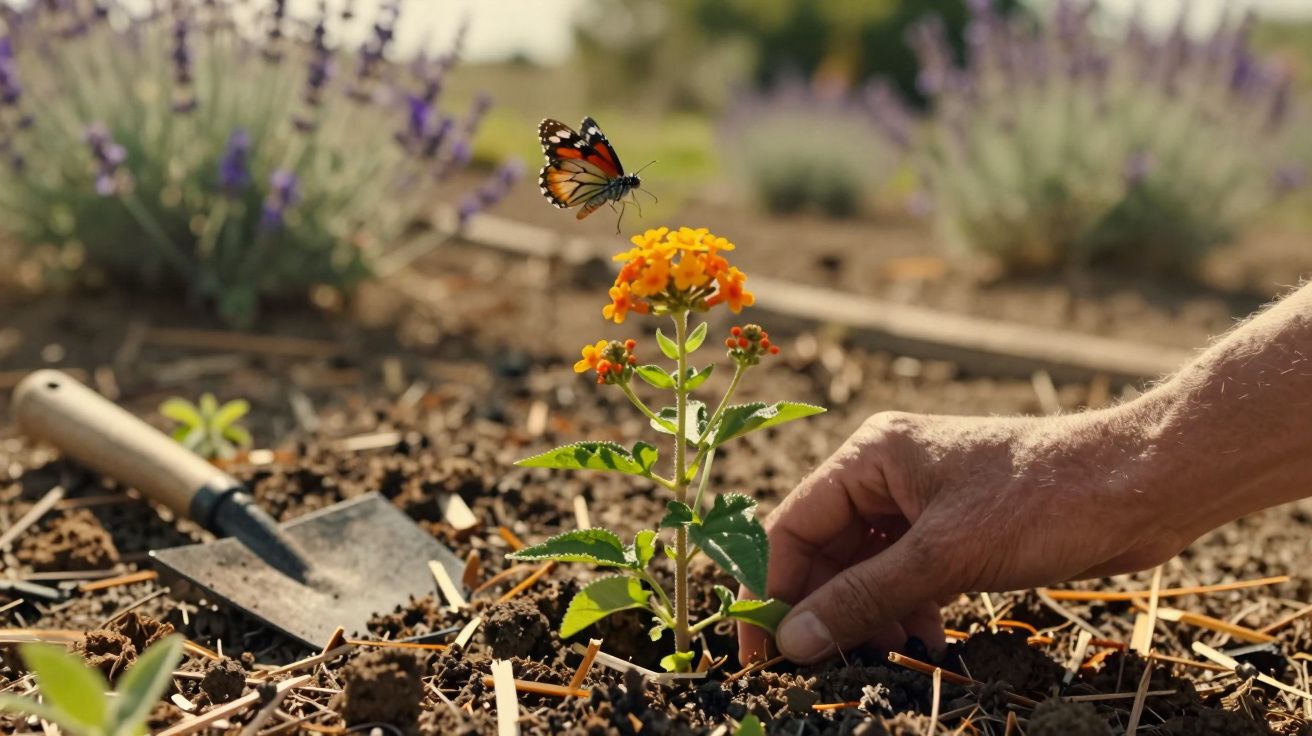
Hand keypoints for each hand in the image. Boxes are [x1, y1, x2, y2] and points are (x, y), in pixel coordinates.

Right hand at [738, 408, 1194, 664]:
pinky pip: (908, 575)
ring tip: (886, 659)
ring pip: (868, 568)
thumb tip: (793, 641)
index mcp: (870, 456)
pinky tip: (926, 645)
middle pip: (827, 550)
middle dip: (826, 610)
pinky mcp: (957, 528)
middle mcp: (887, 474)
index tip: (761, 651)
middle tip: (822, 669)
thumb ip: (863, 598)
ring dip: (870, 617)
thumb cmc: (1041, 500)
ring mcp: (923, 501)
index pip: (793, 526)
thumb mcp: (943, 556)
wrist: (1141, 485)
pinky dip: (909, 612)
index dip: (773, 589)